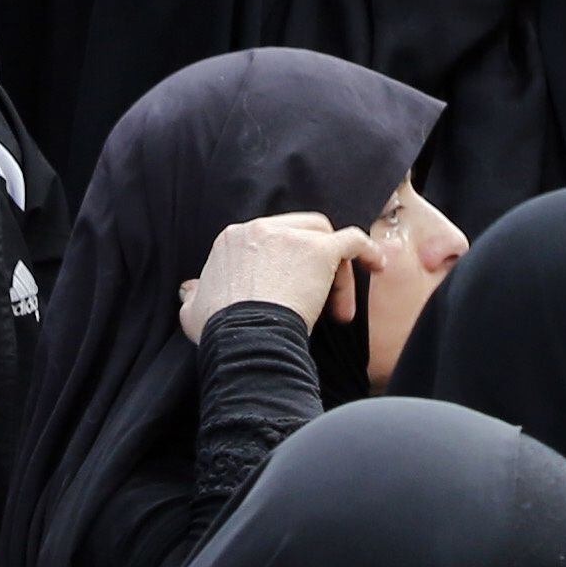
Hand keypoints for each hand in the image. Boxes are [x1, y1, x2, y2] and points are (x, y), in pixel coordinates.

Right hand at [179, 213, 378, 339]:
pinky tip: (377, 265)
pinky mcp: (319, 250)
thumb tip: (188, 288)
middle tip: (318, 304)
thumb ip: (193, 295)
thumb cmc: (220, 329)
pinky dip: (366, 249)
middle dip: (312, 266)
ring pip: (324, 239)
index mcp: (233, 239)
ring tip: (339, 310)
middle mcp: (261, 228)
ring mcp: (291, 237)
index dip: (285, 268)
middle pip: (299, 235)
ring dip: (335, 272)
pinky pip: (351, 240)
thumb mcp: (193, 311)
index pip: (269, 241)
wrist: (245, 338)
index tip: (291, 298)